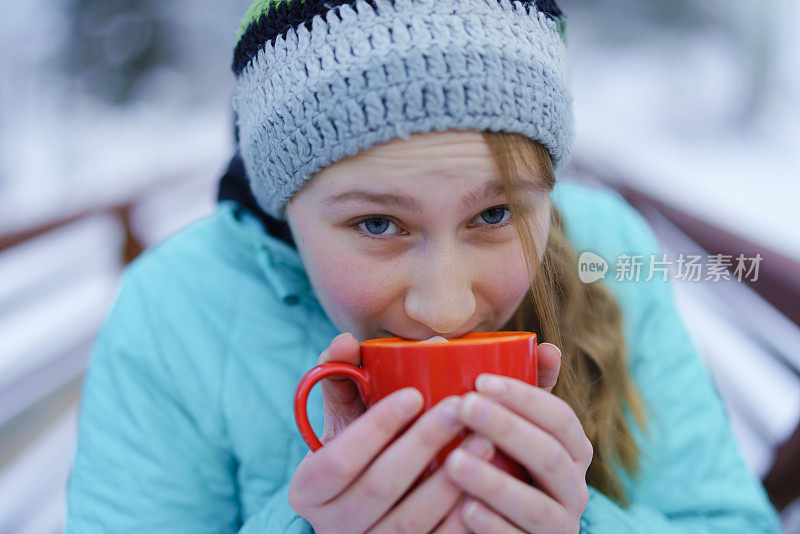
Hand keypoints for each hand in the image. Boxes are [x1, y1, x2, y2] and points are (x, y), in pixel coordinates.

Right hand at [288, 332, 492, 532]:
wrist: (366, 519)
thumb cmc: (359, 457)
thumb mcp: (343, 424)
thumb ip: (341, 380)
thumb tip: (345, 341)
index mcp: (310, 488)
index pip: (339, 459)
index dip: (376, 426)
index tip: (414, 393)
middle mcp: (335, 525)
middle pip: (380, 485)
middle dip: (423, 443)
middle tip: (460, 406)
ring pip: (411, 520)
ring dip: (451, 479)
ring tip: (485, 439)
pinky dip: (464, 518)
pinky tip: (490, 485)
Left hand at [443, 343, 592, 532]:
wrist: (499, 528)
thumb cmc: (506, 466)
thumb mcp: (517, 429)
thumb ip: (527, 393)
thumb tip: (548, 347)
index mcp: (572, 451)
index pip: (560, 417)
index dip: (524, 397)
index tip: (480, 380)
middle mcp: (574, 489)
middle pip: (550, 456)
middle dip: (507, 428)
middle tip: (464, 406)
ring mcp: (559, 526)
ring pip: (537, 506)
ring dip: (495, 482)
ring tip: (453, 462)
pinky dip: (493, 527)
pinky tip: (464, 510)